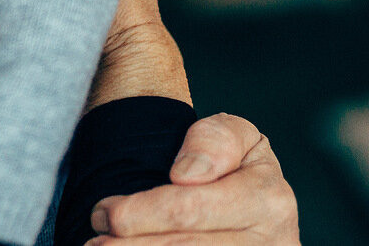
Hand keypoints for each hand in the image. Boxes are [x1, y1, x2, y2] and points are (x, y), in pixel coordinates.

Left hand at [87, 113, 299, 243]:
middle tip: (94, 242)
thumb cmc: (230, 161)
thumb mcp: (233, 133)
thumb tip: (187, 174)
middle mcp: (274, 243)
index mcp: (270, 200)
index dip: (140, 212)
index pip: (190, 209)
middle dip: (131, 244)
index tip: (106, 212)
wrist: (247, 197)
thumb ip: (214, 139)